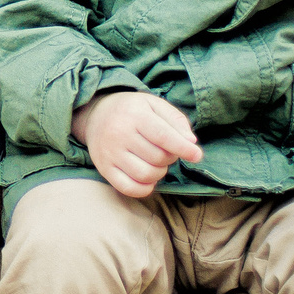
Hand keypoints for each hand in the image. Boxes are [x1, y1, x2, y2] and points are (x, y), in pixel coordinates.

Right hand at [73, 91, 204, 198]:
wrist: (96, 115)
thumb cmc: (132, 110)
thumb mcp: (154, 104)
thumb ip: (176, 120)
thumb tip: (191, 142)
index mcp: (134, 115)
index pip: (163, 136)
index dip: (183, 148)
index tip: (197, 155)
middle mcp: (119, 134)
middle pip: (157, 157)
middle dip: (170, 157)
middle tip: (167, 150)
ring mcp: (110, 153)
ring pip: (145, 175)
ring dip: (159, 173)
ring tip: (156, 162)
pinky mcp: (104, 169)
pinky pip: (129, 188)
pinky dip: (145, 188)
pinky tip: (148, 178)